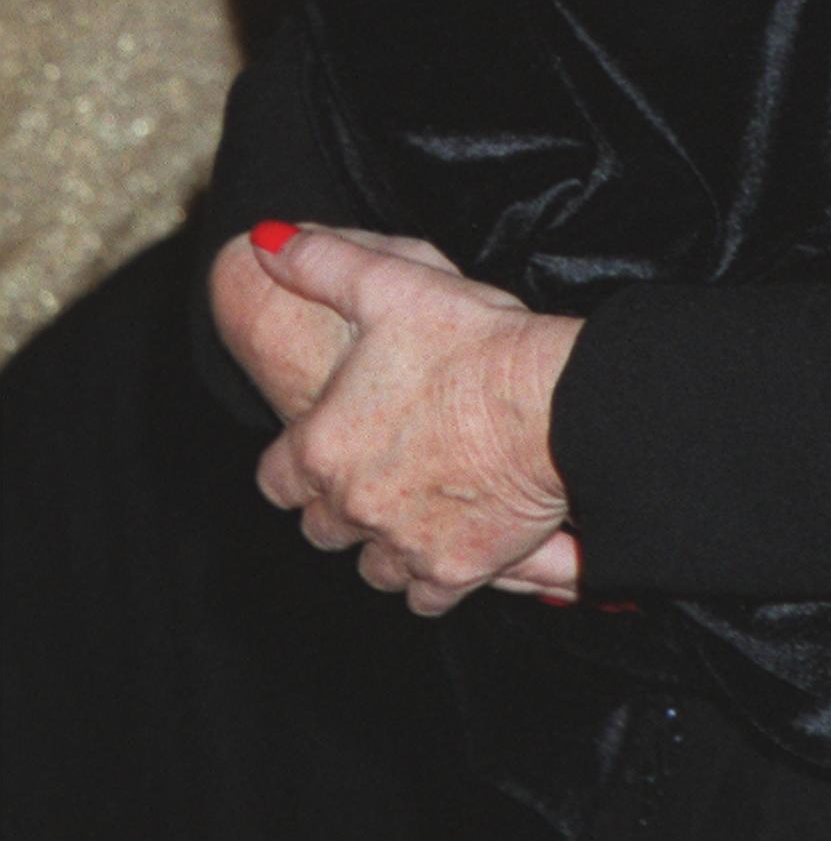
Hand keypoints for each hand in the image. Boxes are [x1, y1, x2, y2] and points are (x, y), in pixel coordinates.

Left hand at [249, 224, 584, 617]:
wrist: (553, 400)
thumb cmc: (473, 340)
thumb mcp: (391, 284)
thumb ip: (321, 264)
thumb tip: (266, 242)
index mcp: (323, 446)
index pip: (277, 480)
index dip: (295, 465)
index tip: (319, 451)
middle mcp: (353, 507)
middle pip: (322, 529)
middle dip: (340, 505)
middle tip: (376, 474)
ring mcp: (403, 546)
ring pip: (371, 567)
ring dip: (383, 544)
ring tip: (414, 509)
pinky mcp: (456, 572)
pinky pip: (425, 598)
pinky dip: (432, 579)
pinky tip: (451, 547)